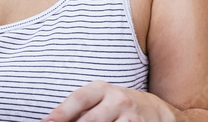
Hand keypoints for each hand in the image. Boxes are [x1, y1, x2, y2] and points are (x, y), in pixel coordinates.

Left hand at [42, 81, 172, 121]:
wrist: (155, 110)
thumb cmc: (117, 105)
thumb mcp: (100, 99)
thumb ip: (80, 108)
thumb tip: (52, 121)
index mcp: (102, 88)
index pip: (78, 99)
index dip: (61, 113)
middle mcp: (117, 100)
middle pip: (89, 120)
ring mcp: (131, 117)